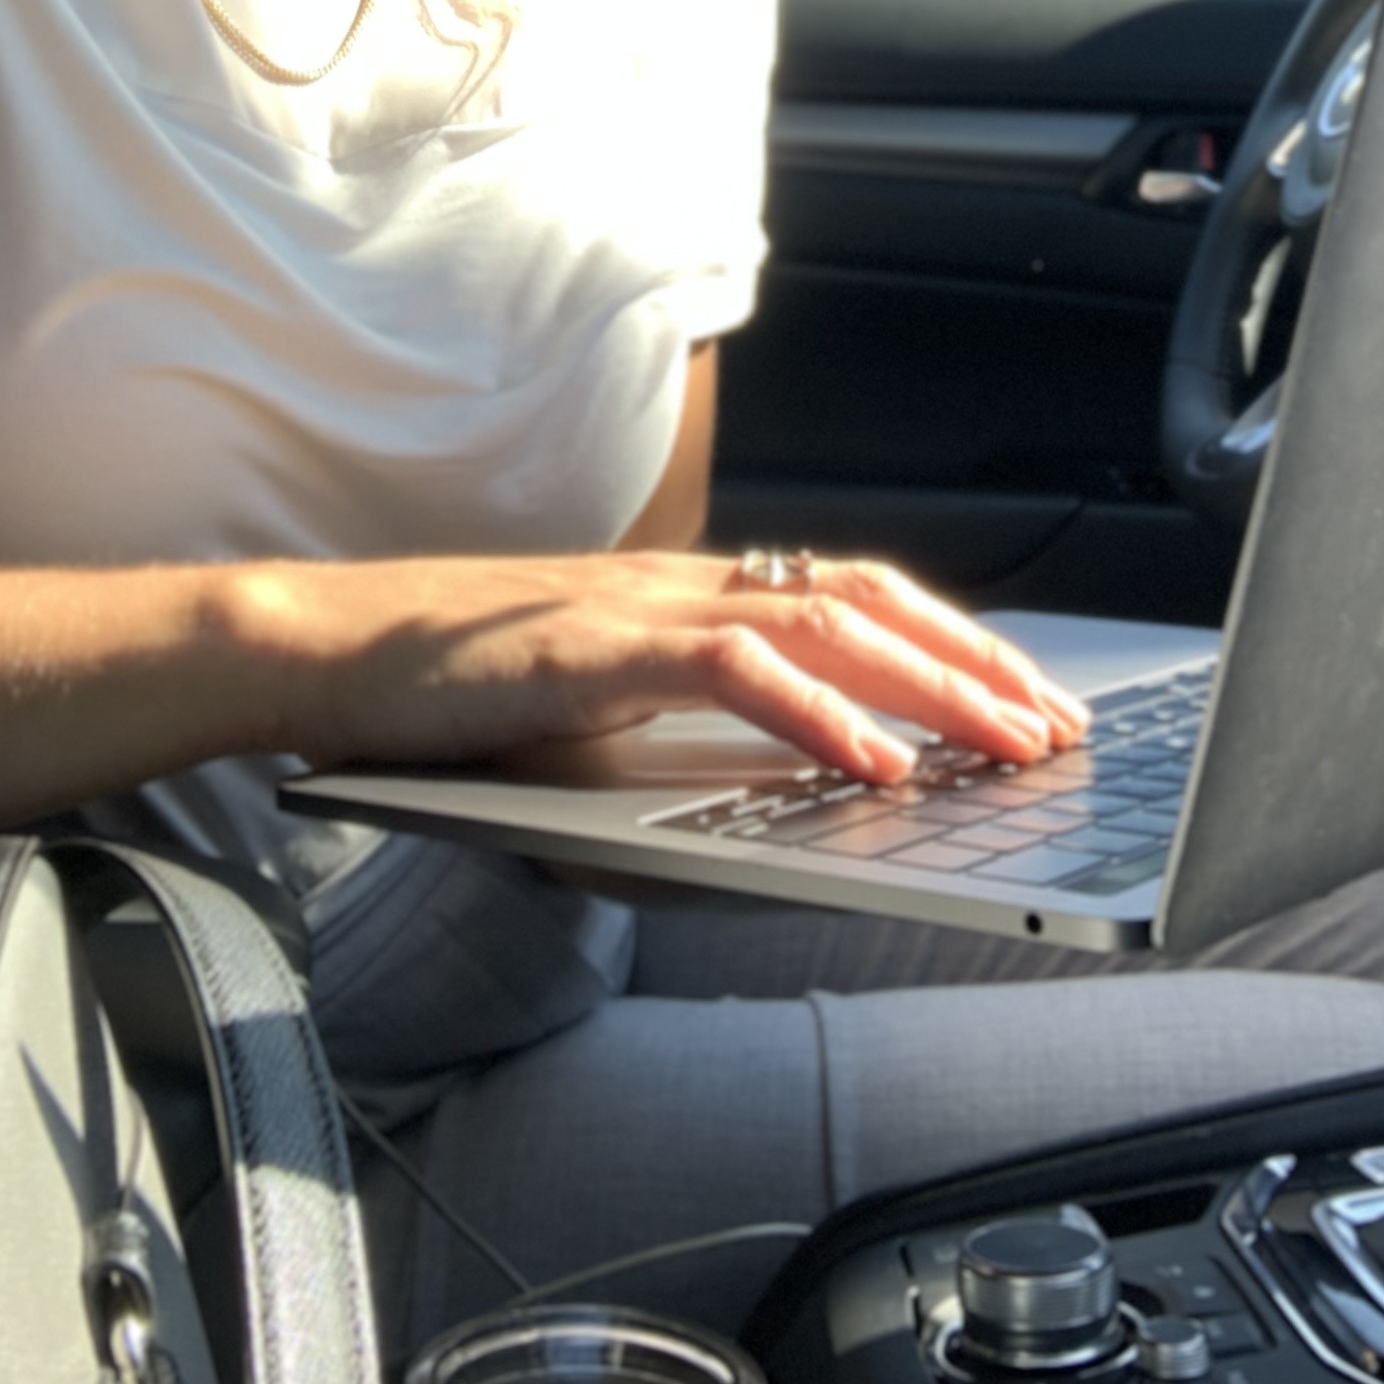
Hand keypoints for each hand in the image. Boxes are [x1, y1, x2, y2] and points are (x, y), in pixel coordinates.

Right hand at [238, 549, 1090, 784]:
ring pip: (825, 626)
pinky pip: (735, 670)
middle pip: (866, 602)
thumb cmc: (443, 699)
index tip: (1022, 696)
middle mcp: (681, 585)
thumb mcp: (589, 719)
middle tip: (1057, 726)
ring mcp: (642, 606)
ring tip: (1007, 743)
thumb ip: (678, 740)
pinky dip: (819, 715)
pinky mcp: (598, 646)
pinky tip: (876, 764)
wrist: (325, 651)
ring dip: (931, 686)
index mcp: (684, 597)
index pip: (849, 597)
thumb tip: (785, 798)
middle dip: (976, 662)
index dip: (947, 640)